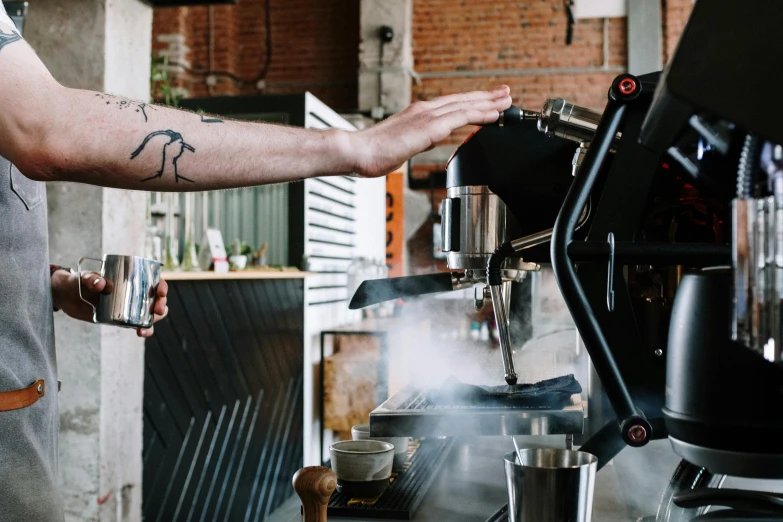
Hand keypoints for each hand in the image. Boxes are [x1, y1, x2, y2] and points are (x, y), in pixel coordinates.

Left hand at [51, 270, 168, 337]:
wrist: (65, 297)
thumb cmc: (76, 281)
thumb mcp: (83, 277)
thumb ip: (91, 279)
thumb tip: (102, 284)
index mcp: (129, 277)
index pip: (152, 279)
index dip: (161, 285)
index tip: (160, 291)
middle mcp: (133, 291)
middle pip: (155, 298)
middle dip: (161, 305)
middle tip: (156, 310)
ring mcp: (128, 306)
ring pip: (149, 313)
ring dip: (153, 321)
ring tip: (146, 328)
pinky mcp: (121, 318)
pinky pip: (137, 324)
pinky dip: (143, 329)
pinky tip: (141, 333)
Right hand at [348, 85, 511, 177]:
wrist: (357, 151)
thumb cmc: (371, 153)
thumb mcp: (400, 147)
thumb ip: (416, 141)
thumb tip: (426, 141)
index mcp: (416, 114)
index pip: (450, 105)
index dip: (471, 102)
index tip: (487, 101)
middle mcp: (424, 110)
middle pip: (462, 100)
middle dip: (486, 97)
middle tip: (505, 93)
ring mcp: (427, 116)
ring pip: (465, 105)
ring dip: (488, 102)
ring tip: (507, 100)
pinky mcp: (429, 126)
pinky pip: (461, 117)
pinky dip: (479, 113)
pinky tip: (493, 114)